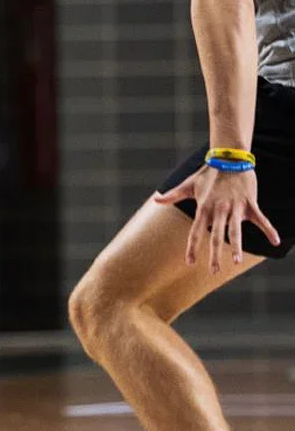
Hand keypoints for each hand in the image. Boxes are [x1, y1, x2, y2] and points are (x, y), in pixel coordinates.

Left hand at [153, 164, 279, 271]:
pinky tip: (275, 241)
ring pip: (235, 231)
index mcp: (203, 207)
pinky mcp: (249, 203)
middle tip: (214, 271)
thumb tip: (155, 199)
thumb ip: (172, 195)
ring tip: (236, 261)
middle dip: (214, 255)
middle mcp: (218, 210)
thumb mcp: (188, 185)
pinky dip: (269, 230)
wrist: (229, 158)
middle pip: (216, 236)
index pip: (196, 231)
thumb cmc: (207, 174)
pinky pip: (261, 219)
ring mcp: (235, 207)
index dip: (192, 247)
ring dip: (236, 247)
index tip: (189, 262)